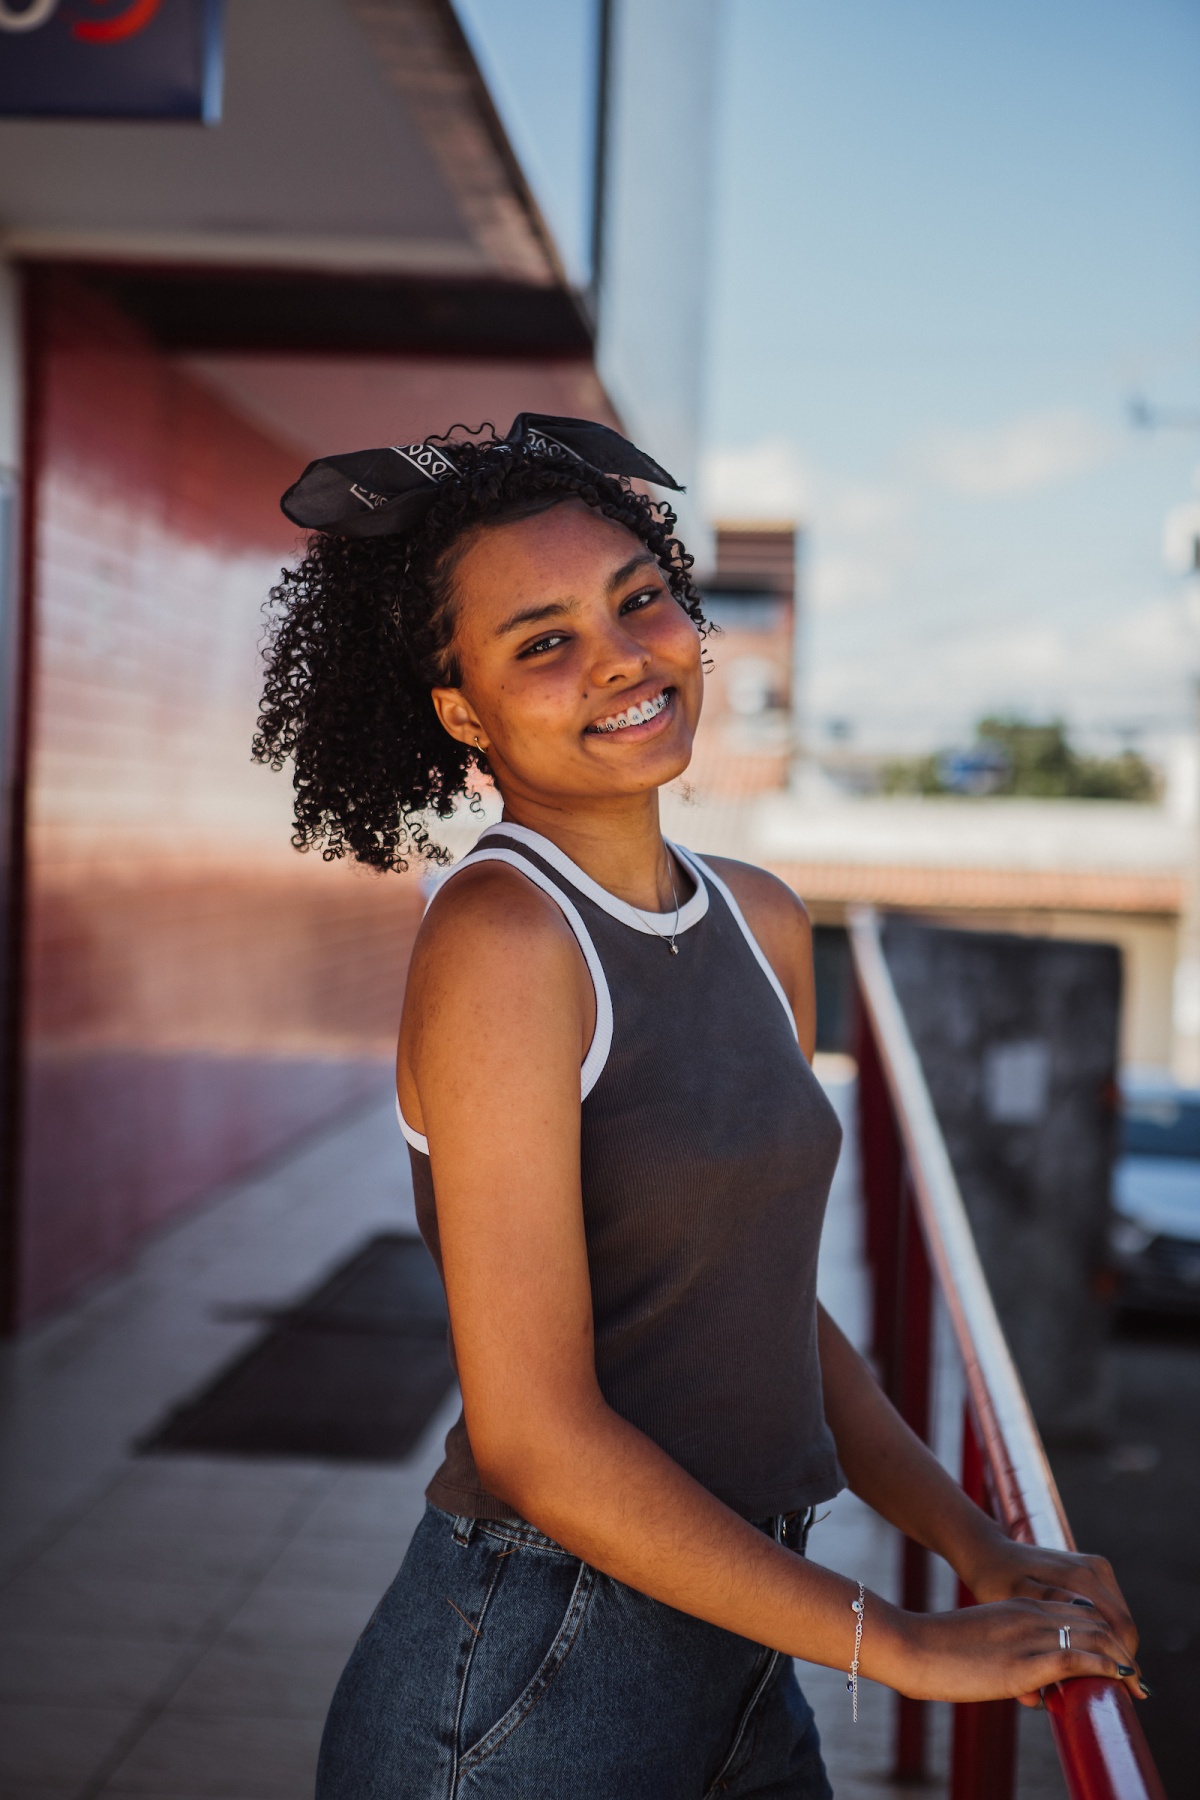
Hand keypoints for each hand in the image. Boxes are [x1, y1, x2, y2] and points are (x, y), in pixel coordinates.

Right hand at [877, 1595, 1144, 1707]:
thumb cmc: (940, 1650)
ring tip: (1130, 1682)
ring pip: (1094, 1637)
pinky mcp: (1025, 1662)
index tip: (1112, 1657)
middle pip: (1094, 1621)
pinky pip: (1079, 1660)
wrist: (912, 1645)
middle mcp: (1031, 1613)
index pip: (1079, 1611)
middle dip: (1116, 1646)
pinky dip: (1105, 1668)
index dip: (1102, 1633)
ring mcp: (1029, 1635)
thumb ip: (1014, 1663)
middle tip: (1128, 1674)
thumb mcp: (985, 1649)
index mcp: (1020, 1604)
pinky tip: (1117, 1679)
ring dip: (1118, 1658)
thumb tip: (1037, 1695)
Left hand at [957, 1535, 1141, 1702]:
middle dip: (1123, 1659)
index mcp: (1080, 1577)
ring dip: (1116, 1647)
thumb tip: (1075, 1663)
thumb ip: (1042, 1629)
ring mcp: (1093, 1567)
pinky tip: (1093, 1655)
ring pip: (1118, 1618)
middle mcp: (1092, 1568)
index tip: (1124, 1694)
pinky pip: (1107, 1608)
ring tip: (1107, 1679)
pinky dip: (1106, 1633)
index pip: (1121, 1628)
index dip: (1124, 1663)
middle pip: (1124, 1624)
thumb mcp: (1014, 1605)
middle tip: (1118, 1694)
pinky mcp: (1088, 1571)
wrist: (988, 1552)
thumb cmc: (995, 1580)